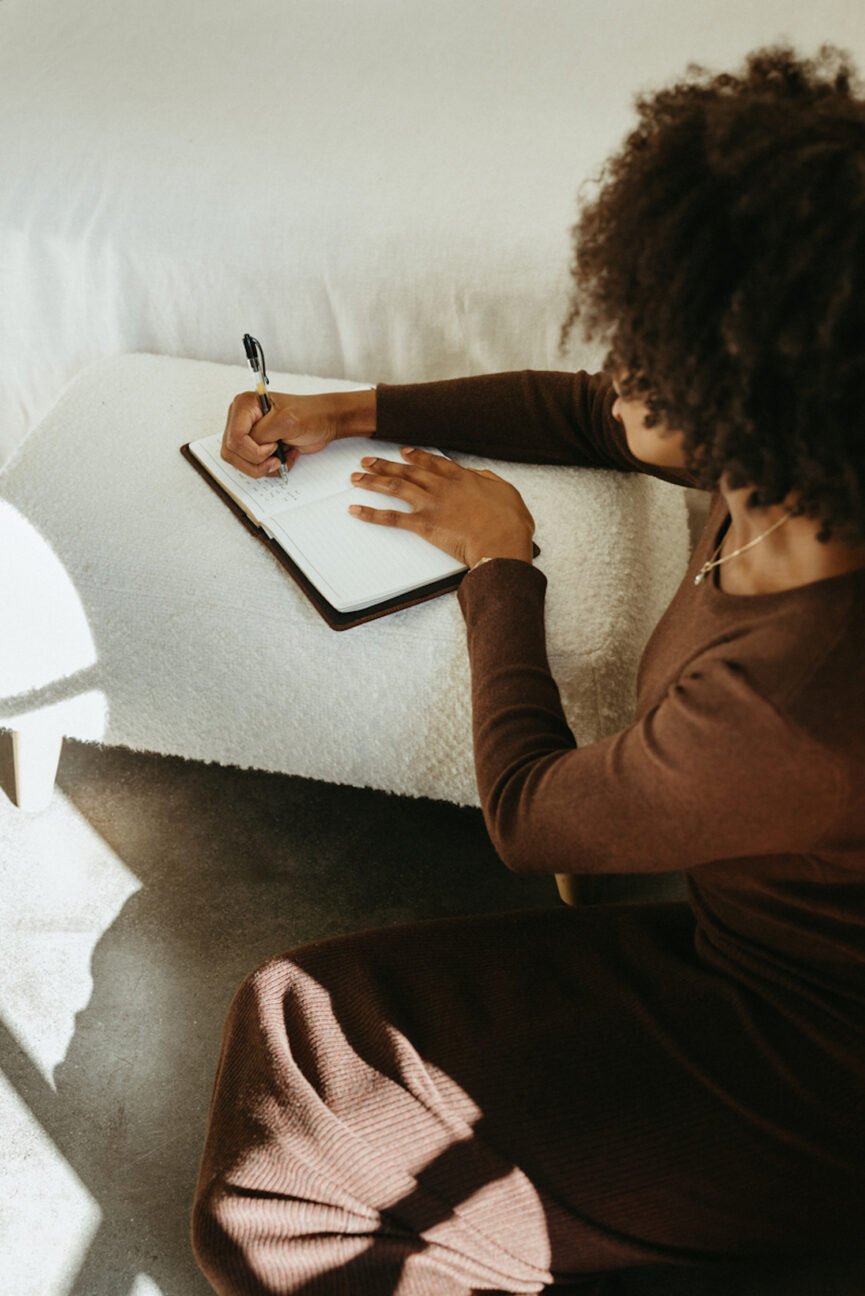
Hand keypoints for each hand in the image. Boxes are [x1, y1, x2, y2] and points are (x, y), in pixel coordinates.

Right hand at [220, 391, 354, 477]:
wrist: (324, 422)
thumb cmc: (311, 414)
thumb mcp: (288, 420)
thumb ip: (264, 432)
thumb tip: (252, 445)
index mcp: (245, 405)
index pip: (235, 438)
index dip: (253, 450)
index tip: (273, 447)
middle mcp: (241, 419)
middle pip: (232, 453)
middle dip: (256, 462)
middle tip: (277, 457)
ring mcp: (248, 435)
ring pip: (240, 463)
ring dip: (263, 467)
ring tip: (282, 457)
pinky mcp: (256, 447)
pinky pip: (252, 467)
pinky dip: (270, 468)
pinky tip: (284, 457)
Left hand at [348, 448, 534, 568]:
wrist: (501, 542)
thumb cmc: (509, 523)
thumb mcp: (507, 492)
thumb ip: (488, 481)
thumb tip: (478, 477)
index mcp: (461, 478)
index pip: (433, 462)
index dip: (416, 456)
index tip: (403, 452)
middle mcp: (442, 486)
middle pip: (408, 471)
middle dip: (385, 465)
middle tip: (368, 461)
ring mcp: (431, 504)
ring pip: (395, 487)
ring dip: (373, 481)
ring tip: (356, 478)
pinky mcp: (423, 525)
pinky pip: (391, 518)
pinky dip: (372, 514)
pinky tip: (356, 510)